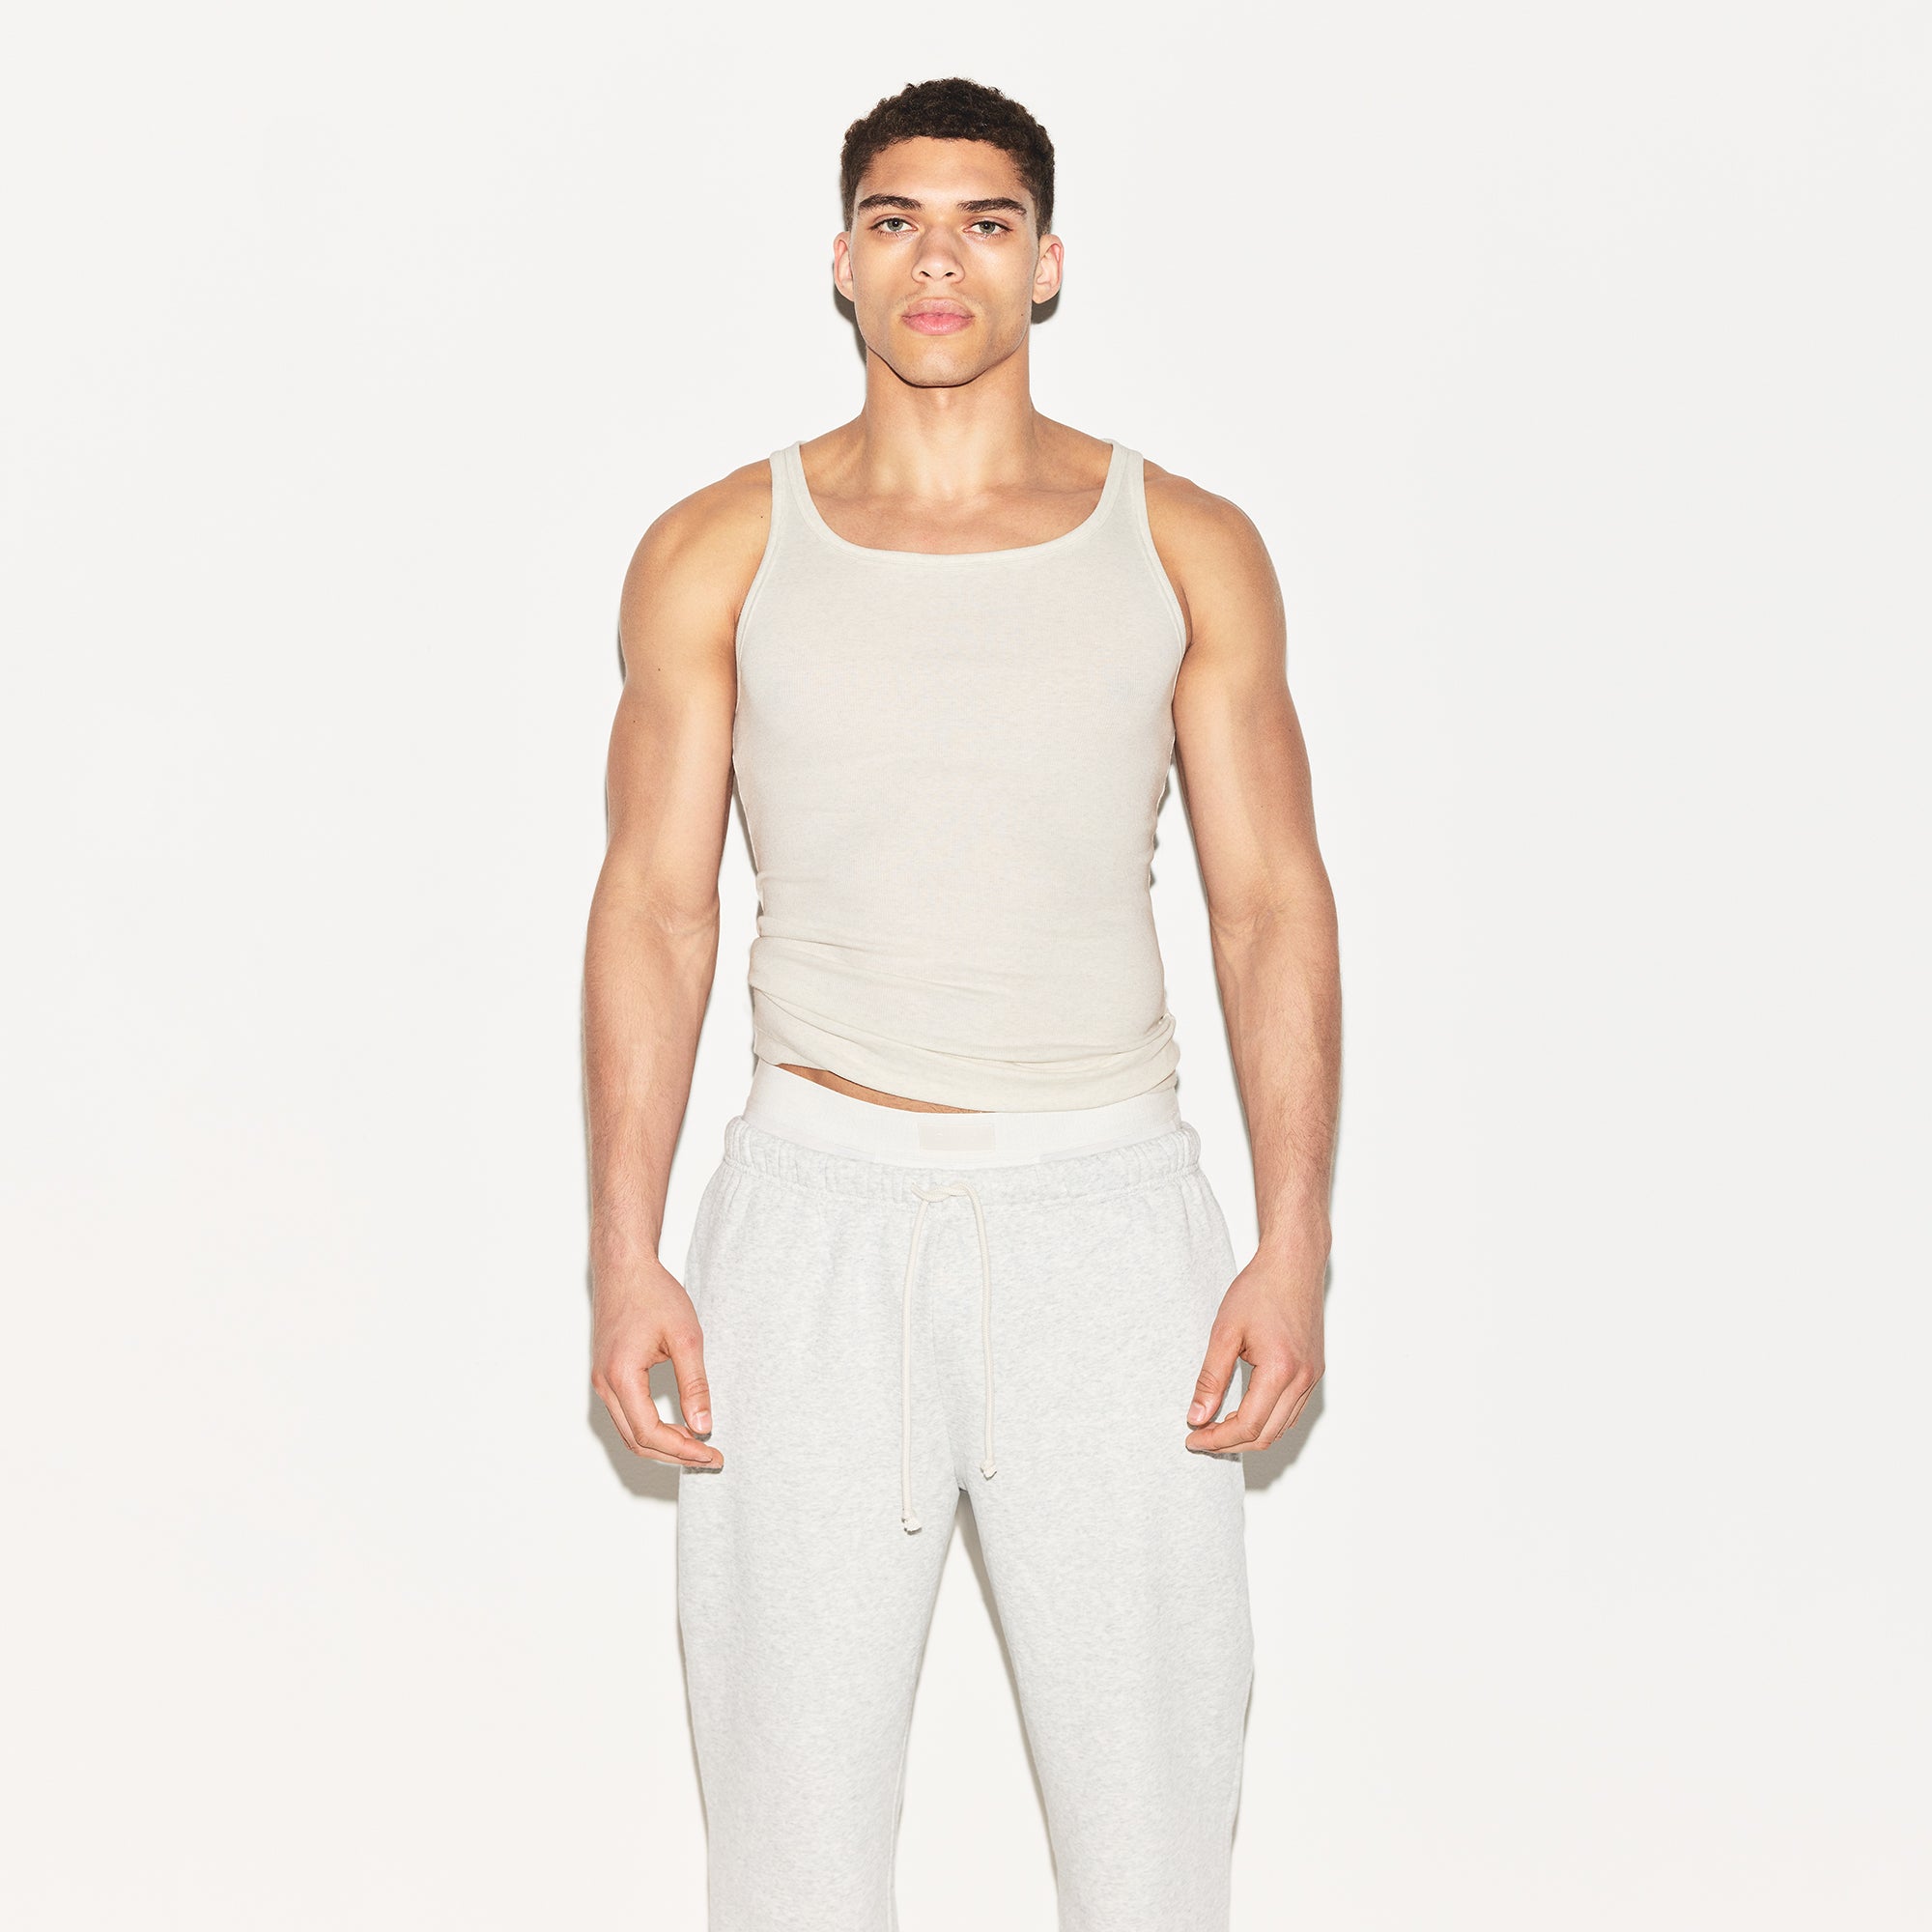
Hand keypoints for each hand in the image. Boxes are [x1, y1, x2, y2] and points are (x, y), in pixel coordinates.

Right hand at [591, 1253, 721, 1468]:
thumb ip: (695, 1384)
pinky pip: (626, 1416)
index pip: (649, 1433)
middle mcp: (604, 1384)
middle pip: (637, 1440)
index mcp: (621, 1376)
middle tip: (711, 1458)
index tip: (712, 1455)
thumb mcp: (686, 1337)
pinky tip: (678, 1428)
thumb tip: (704, 1426)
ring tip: (699, 1447)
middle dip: (675, 1455)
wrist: (625, 1267)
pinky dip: (651, 1430)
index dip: (682, 1450)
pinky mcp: (606, 1375)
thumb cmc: (653, 1294)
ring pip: (629, 1432)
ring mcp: (601, 1381)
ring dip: (662, 1445)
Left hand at [1184, 1225, 1326, 1454]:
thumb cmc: (1260, 1289)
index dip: (1218, 1440)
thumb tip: (1197, 1416)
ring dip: (1251, 1435)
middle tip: (1201, 1437)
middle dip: (1231, 1443)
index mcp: (1280, 1370)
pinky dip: (1268, 1420)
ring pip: (1282, 1427)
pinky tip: (1245, 1412)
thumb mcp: (1225, 1332)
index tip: (1193, 1438)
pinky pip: (1292, 1411)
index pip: (1248, 1426)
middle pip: (1267, 1435)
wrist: (1293, 1263)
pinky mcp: (1314, 1370)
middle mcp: (1303, 1379)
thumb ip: (1210, 1379)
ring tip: (1218, 1427)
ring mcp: (1312, 1376)